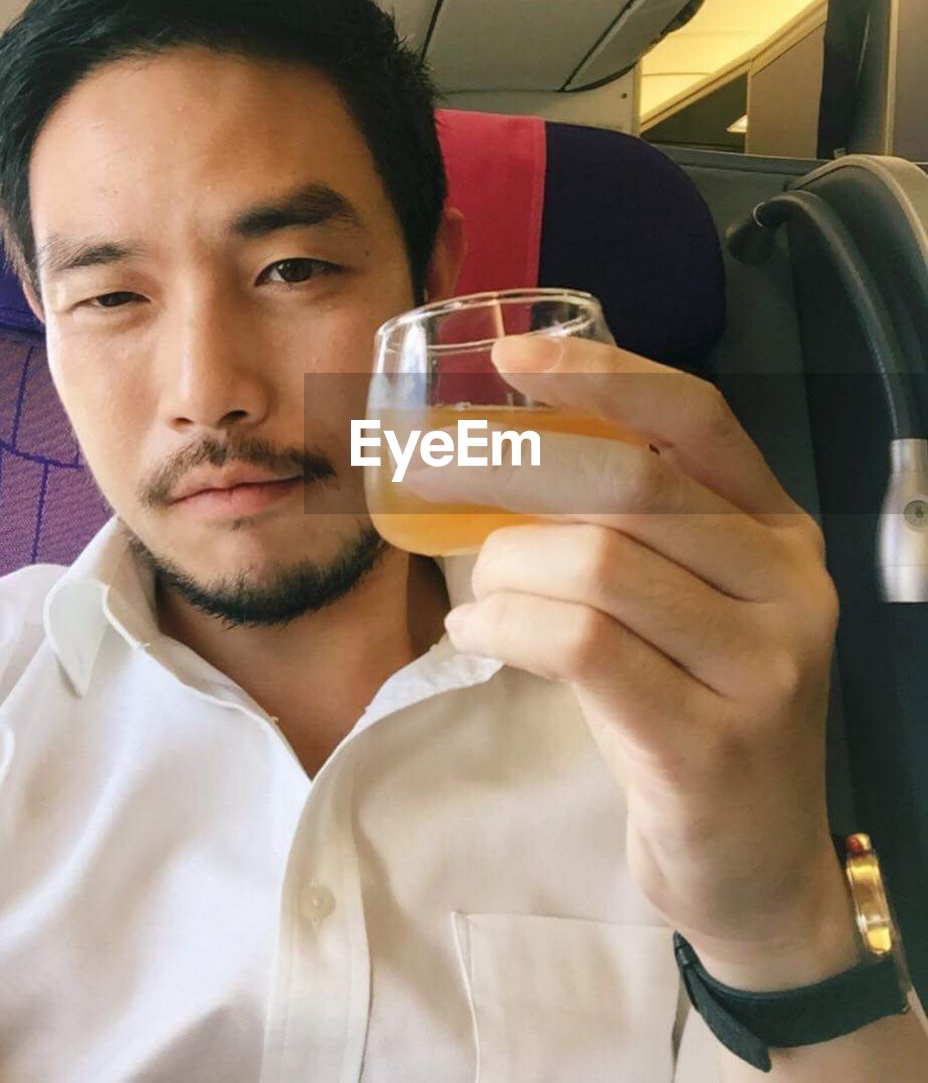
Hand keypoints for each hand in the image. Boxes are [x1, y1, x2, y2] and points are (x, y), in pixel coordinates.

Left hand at [404, 333, 853, 985]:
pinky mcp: (710, 743)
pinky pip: (580, 644)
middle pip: (631, 486)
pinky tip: (477, 629)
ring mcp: (763, 666)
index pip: (698, 418)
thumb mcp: (679, 606)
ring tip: (476, 591)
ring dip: (504, 566)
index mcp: (778, 530)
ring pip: (598, 564)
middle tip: (436, 474)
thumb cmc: (690, 710)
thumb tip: (496, 456)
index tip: (511, 358)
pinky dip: (506, 623)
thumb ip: (625, 531)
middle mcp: (787, 584)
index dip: (604, 374)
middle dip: (513, 469)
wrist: (752, 865)